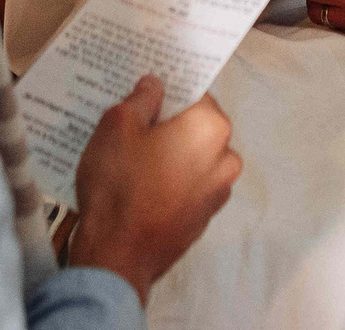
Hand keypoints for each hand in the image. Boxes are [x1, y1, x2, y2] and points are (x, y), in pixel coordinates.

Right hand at [70, 75, 241, 303]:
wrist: (118, 257)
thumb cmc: (119, 185)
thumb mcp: (118, 125)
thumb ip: (142, 98)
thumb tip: (155, 86)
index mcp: (211, 127)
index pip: (194, 92)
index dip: (168, 88)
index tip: (146, 91)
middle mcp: (226, 157)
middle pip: (195, 125)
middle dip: (168, 122)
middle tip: (132, 124)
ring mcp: (218, 191)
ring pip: (192, 156)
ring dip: (169, 152)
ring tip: (130, 157)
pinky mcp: (204, 217)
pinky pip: (188, 184)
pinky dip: (169, 179)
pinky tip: (139, 184)